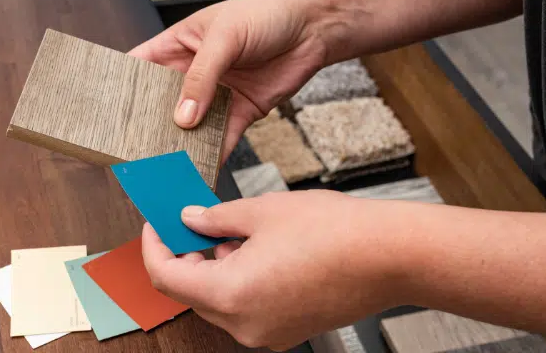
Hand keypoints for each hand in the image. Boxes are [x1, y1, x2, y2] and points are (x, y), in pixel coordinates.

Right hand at [129, 0, 331, 160]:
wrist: (314, 26)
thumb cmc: (266, 13)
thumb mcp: (226, 36)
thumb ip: (202, 76)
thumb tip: (182, 117)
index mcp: (179, 45)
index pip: (141, 67)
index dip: (125, 88)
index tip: (109, 113)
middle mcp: (193, 73)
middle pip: (162, 104)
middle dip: (150, 127)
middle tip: (135, 152)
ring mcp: (216, 95)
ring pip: (190, 127)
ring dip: (180, 146)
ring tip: (164, 169)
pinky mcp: (240, 112)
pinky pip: (221, 139)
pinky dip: (212, 156)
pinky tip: (200, 171)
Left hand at [141, 190, 408, 350]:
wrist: (390, 256)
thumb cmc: (333, 231)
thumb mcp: (260, 211)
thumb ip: (214, 219)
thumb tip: (189, 220)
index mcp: (232, 295)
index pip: (166, 277)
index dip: (155, 246)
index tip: (156, 224)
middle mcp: (245, 325)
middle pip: (190, 292)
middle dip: (186, 255)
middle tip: (192, 221)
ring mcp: (267, 333)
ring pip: (218, 300)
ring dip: (213, 267)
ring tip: (234, 232)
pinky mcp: (286, 331)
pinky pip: (245, 308)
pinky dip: (238, 281)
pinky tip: (256, 252)